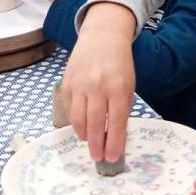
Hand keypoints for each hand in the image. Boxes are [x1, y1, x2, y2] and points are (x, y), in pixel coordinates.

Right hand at [62, 3, 135, 160]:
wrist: (102, 36)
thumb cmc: (119, 63)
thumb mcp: (128, 85)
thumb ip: (121, 108)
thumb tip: (115, 136)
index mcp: (118, 88)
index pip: (115, 123)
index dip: (113, 144)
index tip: (111, 158)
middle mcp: (97, 87)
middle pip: (94, 125)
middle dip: (96, 145)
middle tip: (97, 157)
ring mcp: (80, 85)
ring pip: (78, 120)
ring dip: (83, 136)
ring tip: (89, 143)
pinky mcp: (67, 84)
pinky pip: (69, 110)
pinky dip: (74, 122)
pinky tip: (81, 127)